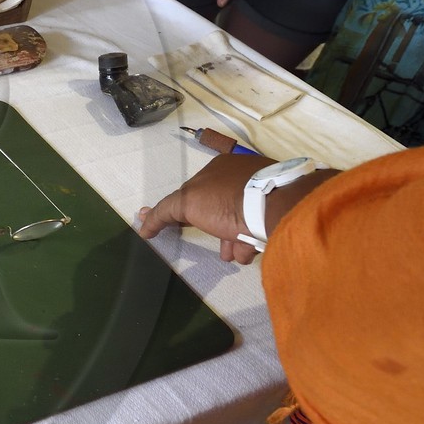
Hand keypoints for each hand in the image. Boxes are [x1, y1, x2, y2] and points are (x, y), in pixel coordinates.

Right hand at [138, 153, 276, 264]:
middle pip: (219, 207)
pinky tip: (248, 252)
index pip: (195, 190)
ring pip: (241, 217)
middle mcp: (241, 175)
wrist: (274, 208)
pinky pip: (259, 222)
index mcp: (218, 168)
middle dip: (214, 229)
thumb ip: (163, 211)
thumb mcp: (187, 203)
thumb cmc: (226, 202)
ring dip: (233, 239)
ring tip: (234, 256)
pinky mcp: (280, 204)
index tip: (186, 229)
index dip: (187, 212)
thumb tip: (143, 224)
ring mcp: (263, 188)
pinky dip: (251, 238)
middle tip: (216, 249)